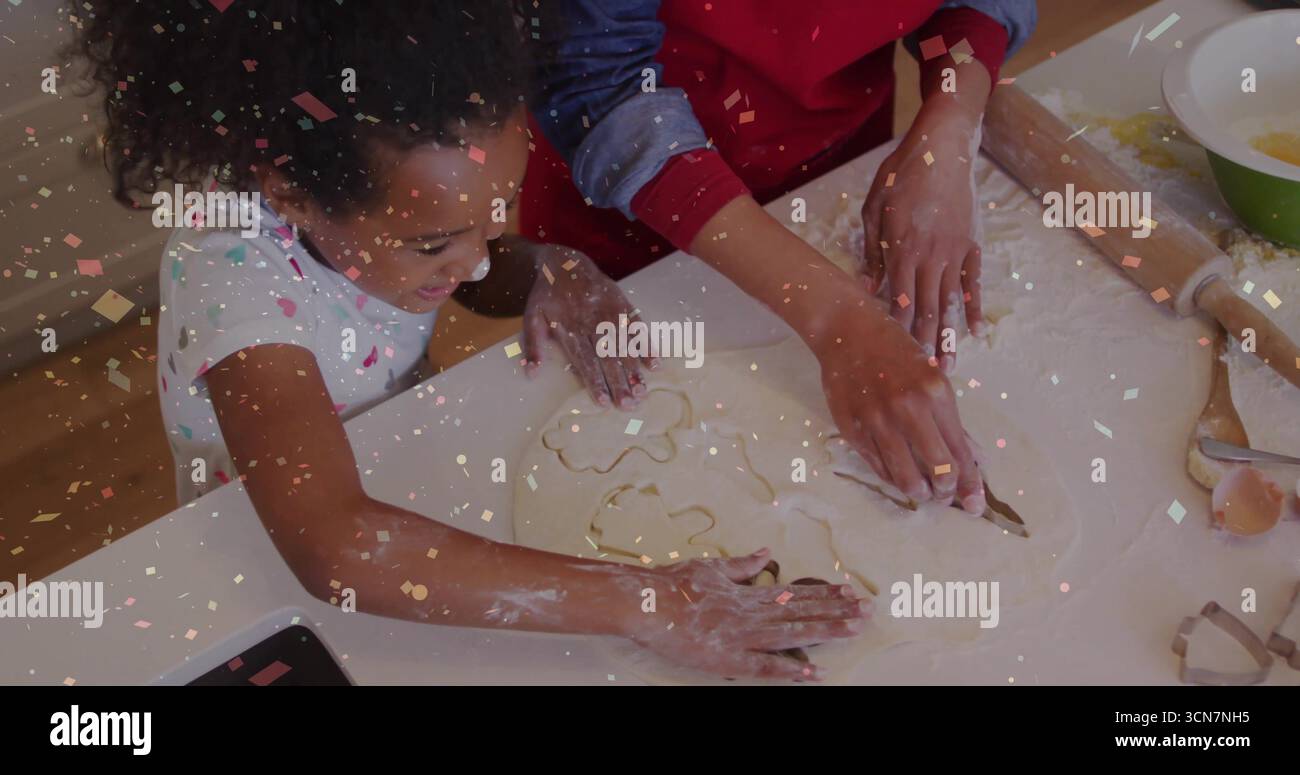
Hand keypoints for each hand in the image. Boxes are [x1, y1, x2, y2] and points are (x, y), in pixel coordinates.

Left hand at [521, 244, 656, 407]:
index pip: (585, 358)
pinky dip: (647, 344)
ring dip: (635, 369)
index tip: (603, 401)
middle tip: (628, 405)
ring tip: (642, 391)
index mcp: (570, 326)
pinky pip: (638, 326)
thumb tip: (531, 375)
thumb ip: (533, 346)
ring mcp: (610, 312)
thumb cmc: (547, 296)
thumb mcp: (531, 317)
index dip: (595, 380)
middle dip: (619, 381)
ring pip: (625, 344)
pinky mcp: (623, 304)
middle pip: (608, 356)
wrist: (565, 263)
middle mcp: (592, 320)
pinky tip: (655, 364)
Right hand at [630, 549, 869, 679]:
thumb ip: (742, 564)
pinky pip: (763, 666)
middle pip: (803, 612)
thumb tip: (767, 553)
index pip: (796, 594)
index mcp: (748, 593)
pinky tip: (813, 671)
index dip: (825, 595)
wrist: (646, 602)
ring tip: (855, 629)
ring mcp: (742, 636)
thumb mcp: (713, 567)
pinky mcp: (728, 658)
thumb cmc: (675, 584)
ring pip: (792, 633)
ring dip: (826, 631)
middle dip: (837, 611)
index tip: (851, 592)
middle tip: (869, 609)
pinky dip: (789, 668)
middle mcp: (752, 613)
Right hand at [812, 298, 984, 512]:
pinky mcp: (852, 428)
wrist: (846, 331)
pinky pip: (877, 466)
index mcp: (934, 392)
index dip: (970, 483)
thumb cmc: (895, 351)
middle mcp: (907, 407)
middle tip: (945, 496)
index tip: (974, 504)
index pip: (959, 451)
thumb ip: (952, 421)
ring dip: (918, 491)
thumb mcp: (932, 377)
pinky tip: (899, 475)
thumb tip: (976, 460)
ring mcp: (876, 419)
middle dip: (946, 492)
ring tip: (922, 491)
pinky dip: (892, 476)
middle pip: (937, 470)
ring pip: (904, 476)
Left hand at [860, 100, 986, 372]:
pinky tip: (976, 331)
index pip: (899, 299)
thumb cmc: (901, 176)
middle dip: (924, 345)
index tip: (894, 357)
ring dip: (949, 336)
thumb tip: (869, 286)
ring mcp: (955, 251)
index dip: (897, 329)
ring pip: (951, 302)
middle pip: (927, 308)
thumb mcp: (873, 209)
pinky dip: (975, 307)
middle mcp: (930, 255)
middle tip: (924, 378)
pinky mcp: (971, 244)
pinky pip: (974, 282)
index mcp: (902, 248)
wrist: (942, 148)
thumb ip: (872, 250)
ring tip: (949, 365)